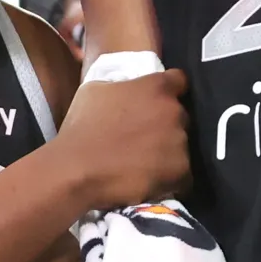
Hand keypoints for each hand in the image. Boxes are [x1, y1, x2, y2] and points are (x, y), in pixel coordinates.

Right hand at [54, 71, 190, 211]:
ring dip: (168, 151)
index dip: (171, 90)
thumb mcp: (96, 91)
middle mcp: (174, 111)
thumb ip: (123, 85)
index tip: (159, 102)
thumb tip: (129, 89)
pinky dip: (170, 178)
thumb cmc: (82, 128)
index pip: (179, 81)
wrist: (77, 170)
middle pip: (180, 115)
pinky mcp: (181, 170)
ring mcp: (180, 142)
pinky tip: (151, 180)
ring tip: (144, 163)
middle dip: (166, 124)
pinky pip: (183, 174)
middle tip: (144, 137)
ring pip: (181, 145)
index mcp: (156, 87)